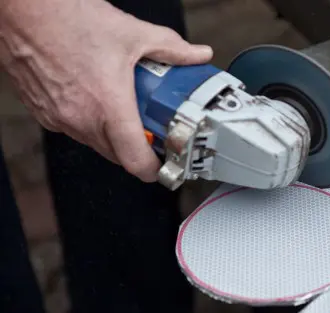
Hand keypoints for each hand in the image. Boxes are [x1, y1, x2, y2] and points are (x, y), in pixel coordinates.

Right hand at [0, 0, 212, 181]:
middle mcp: (81, 119)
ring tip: (123, 107)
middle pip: (119, 156)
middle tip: (150, 129)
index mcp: (108, 106)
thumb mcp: (132, 33)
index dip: (155, 169)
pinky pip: (73, 130)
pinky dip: (88, 122)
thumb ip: (171, 49)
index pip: (136, 161)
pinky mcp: (43, 113)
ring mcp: (59, 118)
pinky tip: (95, 97)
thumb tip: (196, 55)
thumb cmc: (67, 18)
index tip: (164, 164)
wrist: (23, 8)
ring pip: (96, 144)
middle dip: (138, 148)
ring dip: (113, 135)